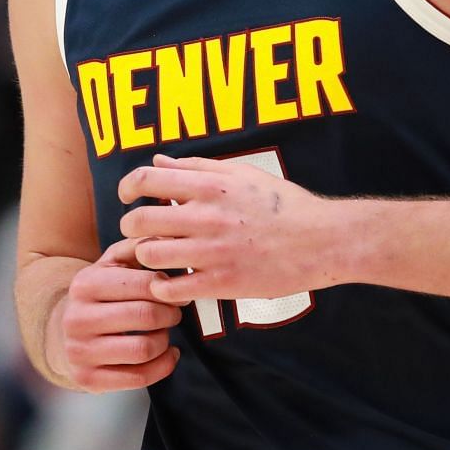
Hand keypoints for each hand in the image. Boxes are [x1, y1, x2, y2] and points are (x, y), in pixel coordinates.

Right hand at [54, 238, 183, 391]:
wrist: (64, 331)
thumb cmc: (101, 293)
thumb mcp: (112, 263)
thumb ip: (138, 246)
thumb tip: (168, 238)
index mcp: (85, 283)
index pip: (144, 284)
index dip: (170, 289)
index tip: (178, 292)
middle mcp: (77, 318)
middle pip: (146, 316)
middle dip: (170, 314)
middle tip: (174, 313)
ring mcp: (79, 351)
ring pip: (144, 349)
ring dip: (165, 340)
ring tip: (164, 332)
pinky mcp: (87, 379)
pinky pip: (139, 377)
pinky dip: (163, 366)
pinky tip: (167, 354)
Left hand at [118, 154, 346, 304]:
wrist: (322, 241)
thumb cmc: (283, 205)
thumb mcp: (242, 175)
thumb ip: (196, 167)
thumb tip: (158, 161)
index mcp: (210, 186)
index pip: (146, 180)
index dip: (127, 188)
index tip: (128, 197)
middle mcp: (206, 217)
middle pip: (138, 221)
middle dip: (131, 228)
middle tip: (141, 233)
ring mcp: (212, 252)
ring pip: (149, 256)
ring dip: (146, 257)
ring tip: (158, 258)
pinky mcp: (222, 283)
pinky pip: (171, 289)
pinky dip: (163, 288)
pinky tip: (173, 283)